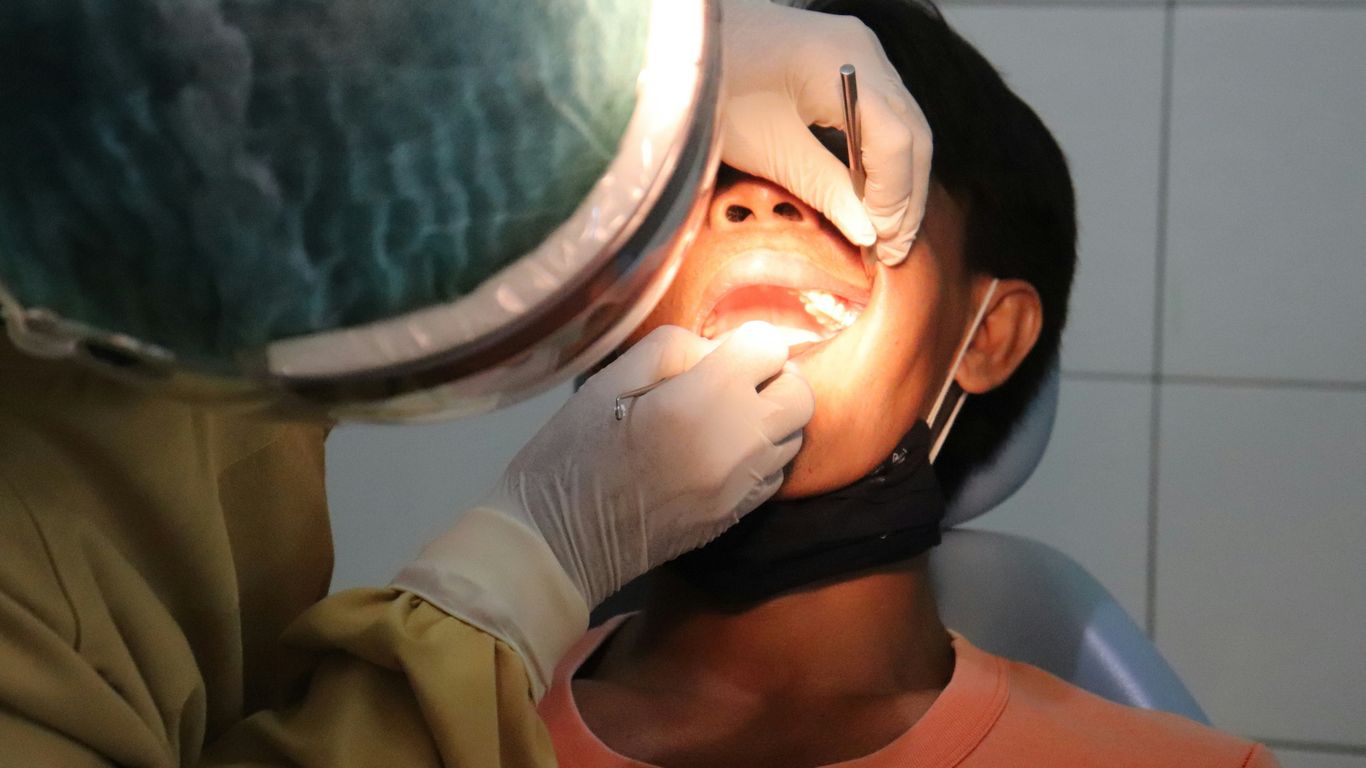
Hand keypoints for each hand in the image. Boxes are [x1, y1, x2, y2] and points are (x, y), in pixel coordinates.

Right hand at [492, 322, 812, 608]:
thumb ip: (673, 350)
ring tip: (723, 418)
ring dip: (769, 417)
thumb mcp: (608, 380)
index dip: (744, 343)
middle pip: (800, 392)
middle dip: (773, 377)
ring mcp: (744, 485)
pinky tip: (719, 452)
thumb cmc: (573, 452)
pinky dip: (760, 454)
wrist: (560, 542)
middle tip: (730, 381)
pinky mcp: (739, 516)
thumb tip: (716, 351)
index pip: (770, 347)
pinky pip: (777, 472)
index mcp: (705, 399)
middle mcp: (740, 442)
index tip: (716, 354)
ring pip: (794, 434)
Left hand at [718, 0, 930, 265]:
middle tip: (893, 250)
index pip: (898, 140)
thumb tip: (868, 234)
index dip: (896, 200)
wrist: (675, 46)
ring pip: (901, 123)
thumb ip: (825, 188)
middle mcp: (862, 49)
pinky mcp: (839, 60)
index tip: (884, 247)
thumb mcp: (767, 147)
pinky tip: (865, 192)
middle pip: (911, 131)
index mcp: (846, 62)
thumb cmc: (710, 88)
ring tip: (883, 230)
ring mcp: (855, 50)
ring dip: (896, 178)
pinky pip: (878, 113)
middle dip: (905, 194)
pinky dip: (878, 156)